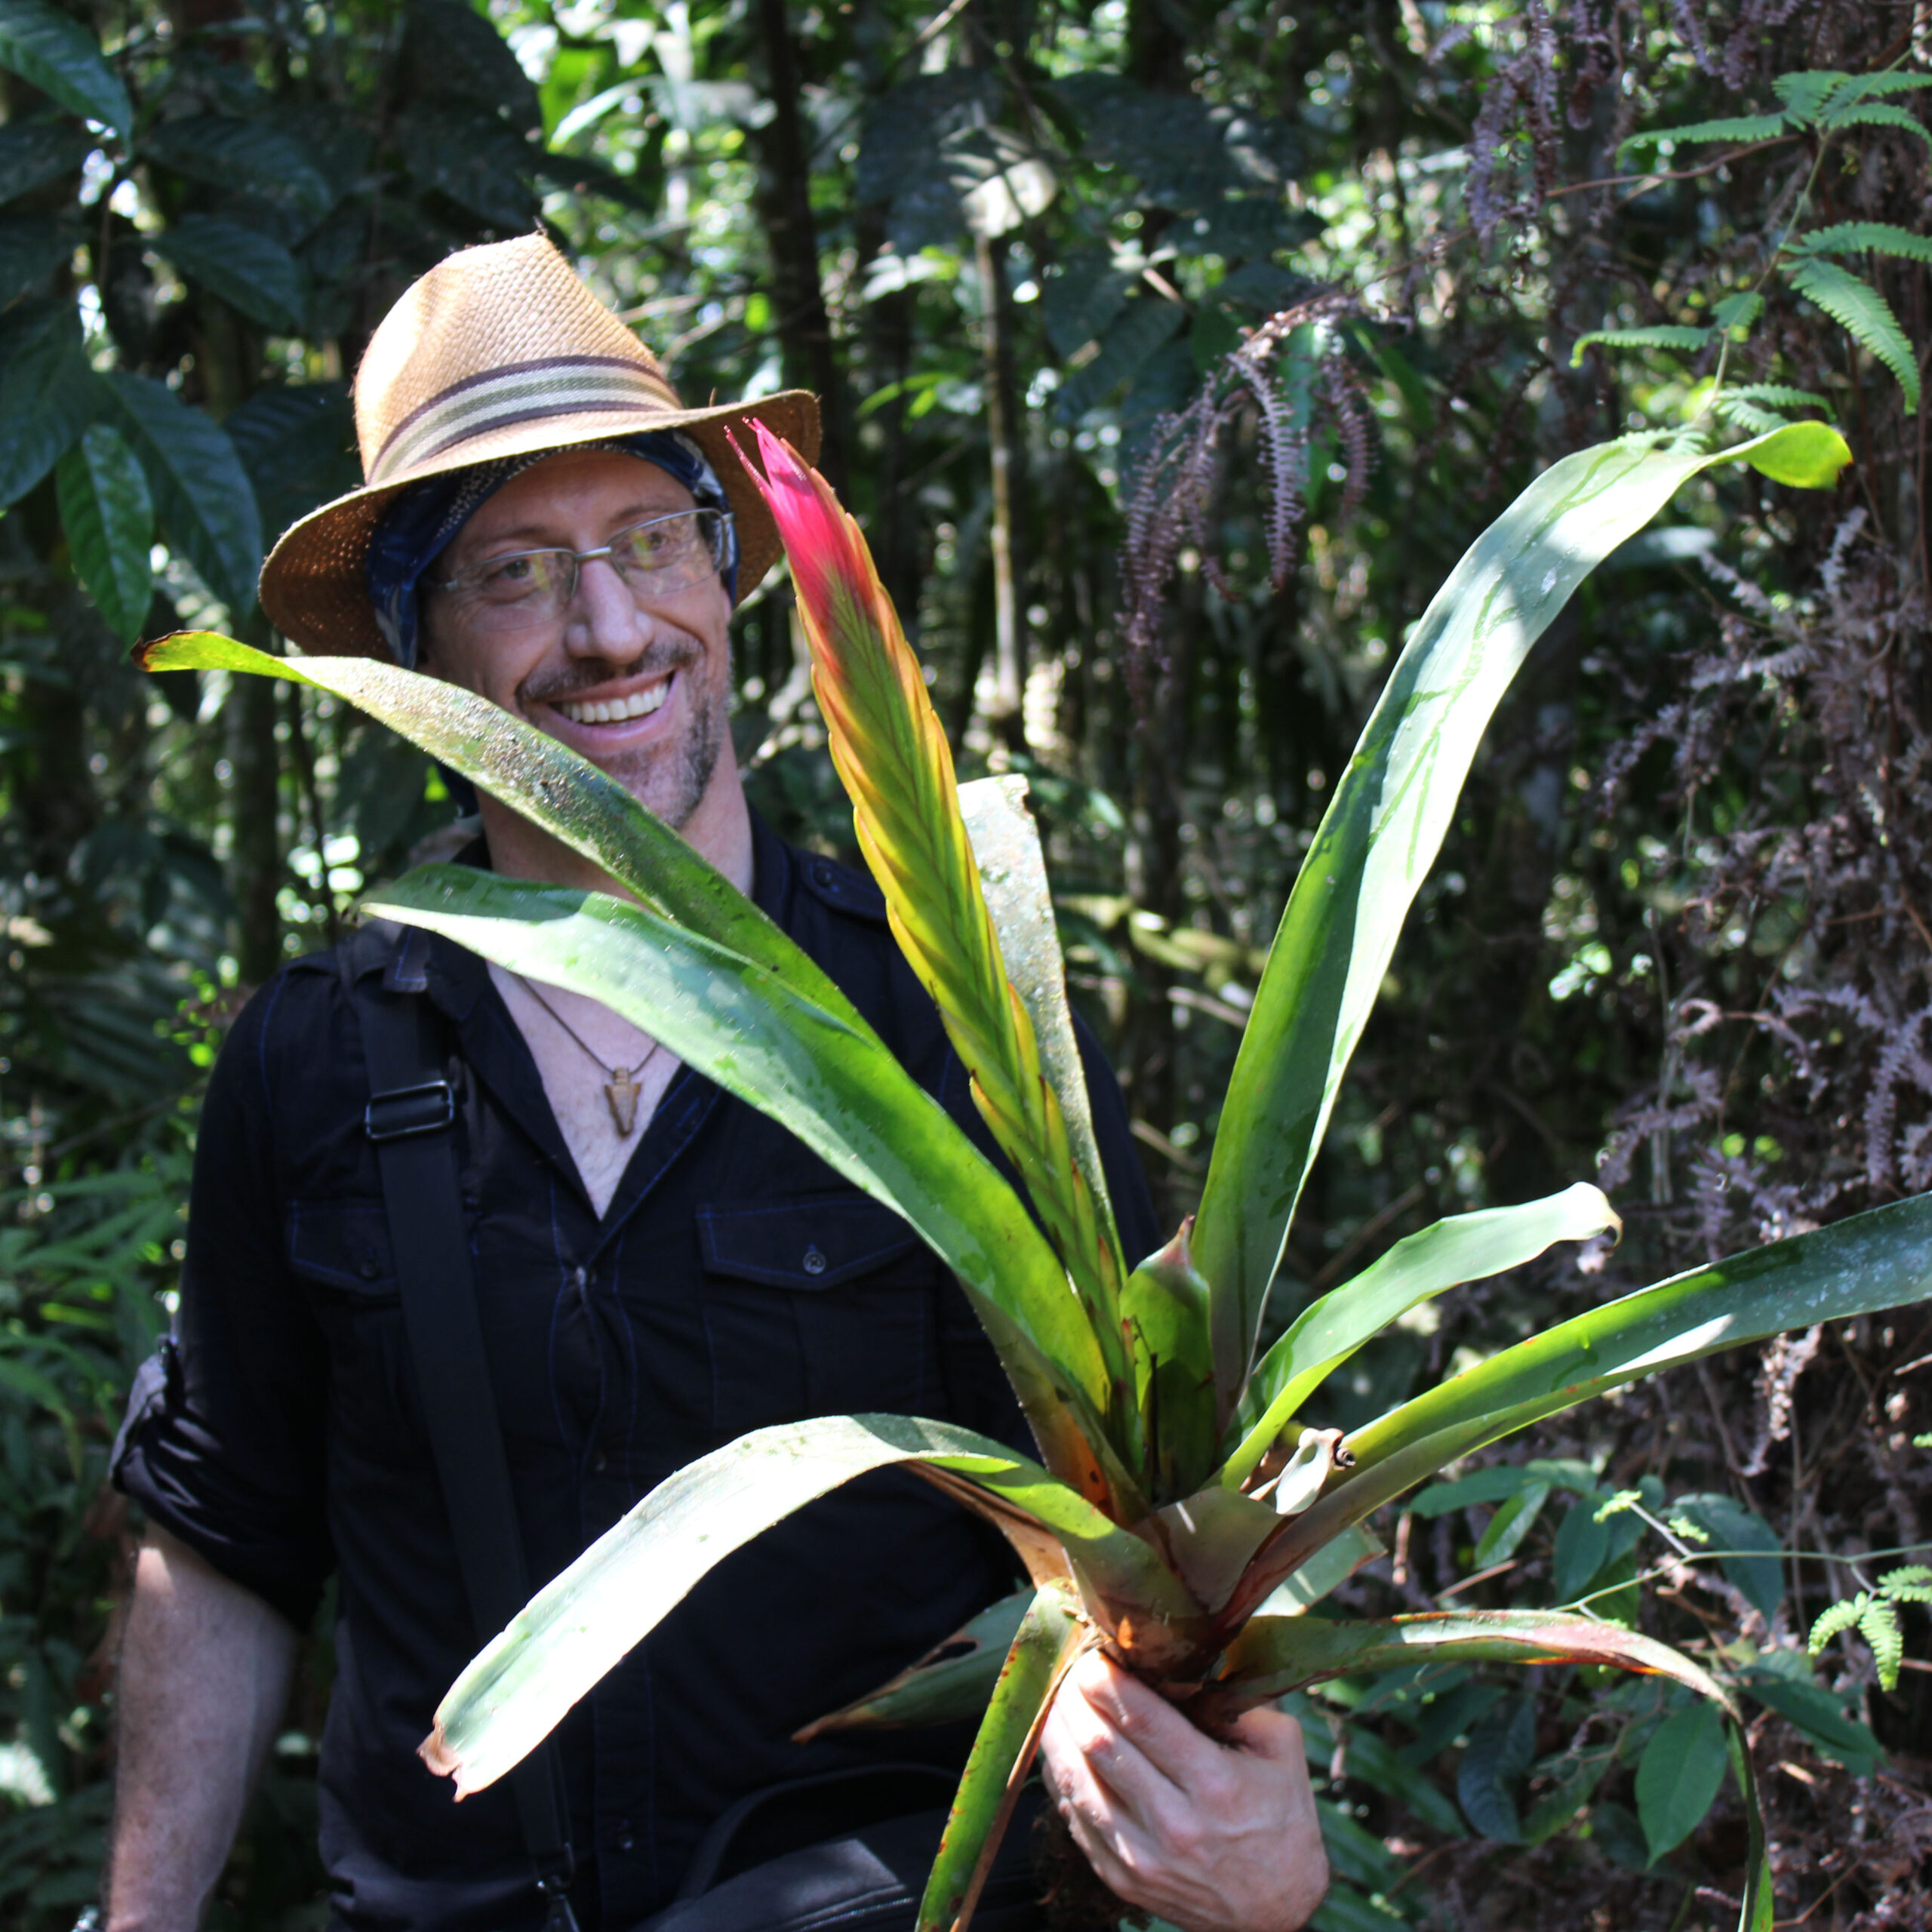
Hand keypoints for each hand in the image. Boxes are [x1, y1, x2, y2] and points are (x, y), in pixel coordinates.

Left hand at [1037, 1650, 1327, 1931]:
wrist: (1277, 1911)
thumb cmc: (1281, 1819)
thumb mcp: (1280, 1750)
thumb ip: (1238, 1702)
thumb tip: (1186, 1661)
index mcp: (1214, 1783)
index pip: (1141, 1718)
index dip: (1106, 1679)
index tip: (1093, 1652)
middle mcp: (1174, 1823)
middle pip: (1099, 1744)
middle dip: (1075, 1696)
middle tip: (1070, 1666)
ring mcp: (1143, 1857)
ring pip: (1076, 1781)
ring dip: (1058, 1732)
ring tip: (1056, 1699)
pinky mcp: (1122, 1881)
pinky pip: (1074, 1819)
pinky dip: (1061, 1778)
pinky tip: (1061, 1748)